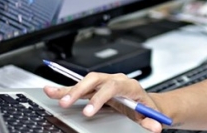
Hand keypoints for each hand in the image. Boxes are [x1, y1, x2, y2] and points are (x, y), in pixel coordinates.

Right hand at [43, 72, 164, 132]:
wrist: (146, 103)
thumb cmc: (145, 108)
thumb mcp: (149, 115)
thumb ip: (151, 121)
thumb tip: (155, 127)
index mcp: (129, 85)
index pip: (112, 87)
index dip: (99, 98)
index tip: (88, 112)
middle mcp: (116, 80)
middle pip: (95, 80)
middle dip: (79, 91)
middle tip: (66, 103)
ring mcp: (105, 82)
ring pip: (85, 82)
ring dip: (69, 89)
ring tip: (53, 95)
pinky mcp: (96, 88)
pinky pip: (80, 86)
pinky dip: (65, 88)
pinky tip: (51, 90)